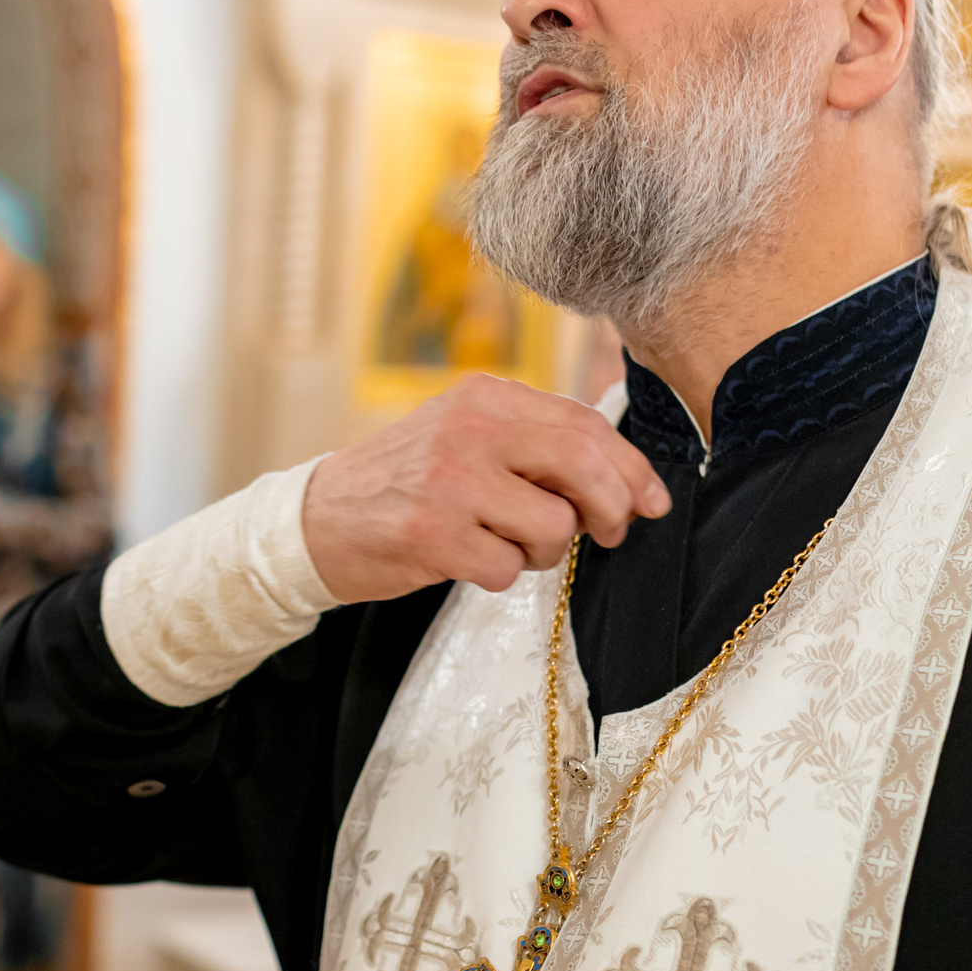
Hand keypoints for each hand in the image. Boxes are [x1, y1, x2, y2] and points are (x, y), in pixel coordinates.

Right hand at [301, 375, 669, 601]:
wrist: (319, 518)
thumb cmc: (408, 482)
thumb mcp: (467, 435)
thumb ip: (538, 444)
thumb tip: (632, 483)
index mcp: (484, 396)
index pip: (584, 424)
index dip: (631, 468)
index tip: (652, 501)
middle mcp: (468, 429)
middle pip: (583, 465)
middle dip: (611, 508)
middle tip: (608, 533)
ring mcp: (448, 481)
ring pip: (553, 525)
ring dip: (544, 550)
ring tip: (505, 542)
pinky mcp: (431, 534)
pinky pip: (508, 568)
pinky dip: (500, 574)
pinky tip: (468, 559)